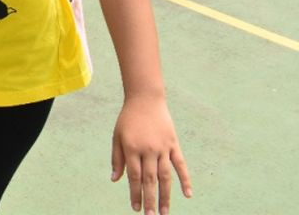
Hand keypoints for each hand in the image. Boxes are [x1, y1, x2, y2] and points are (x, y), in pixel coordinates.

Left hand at [111, 95, 191, 214]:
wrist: (145, 99)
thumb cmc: (128, 119)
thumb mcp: (117, 136)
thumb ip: (117, 158)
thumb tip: (115, 180)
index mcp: (132, 148)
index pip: (134, 177)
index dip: (134, 194)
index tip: (135, 208)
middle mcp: (148, 150)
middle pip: (150, 180)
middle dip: (150, 200)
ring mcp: (163, 148)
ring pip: (165, 176)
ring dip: (166, 196)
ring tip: (165, 212)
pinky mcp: (173, 144)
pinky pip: (180, 165)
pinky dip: (185, 180)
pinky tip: (187, 194)